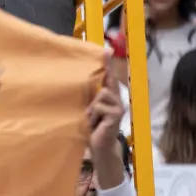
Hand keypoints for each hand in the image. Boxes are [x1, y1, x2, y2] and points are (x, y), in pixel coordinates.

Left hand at [88, 52, 126, 189]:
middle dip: (94, 98)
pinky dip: (92, 115)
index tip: (106, 50)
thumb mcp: (88, 107)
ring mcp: (119, 107)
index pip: (109, 77)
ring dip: (91, 109)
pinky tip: (95, 124)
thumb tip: (77, 79)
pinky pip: (98, 105)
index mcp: (110, 96)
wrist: (99, 145)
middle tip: (92, 114)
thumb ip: (89, 95)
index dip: (108, 64)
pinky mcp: (117, 114)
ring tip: (92, 119)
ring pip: (99, 95)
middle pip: (104, 85)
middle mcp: (117, 99)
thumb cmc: (91, 125)